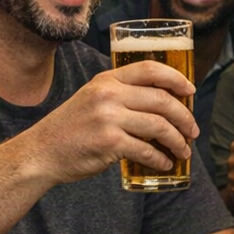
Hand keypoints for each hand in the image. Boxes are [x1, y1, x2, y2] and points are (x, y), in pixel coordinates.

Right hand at [24, 60, 196, 186]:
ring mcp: (108, 118)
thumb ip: (119, 96)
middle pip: (161, 99)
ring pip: (159, 126)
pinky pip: (146, 150)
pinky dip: (160, 159)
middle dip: (184, 117)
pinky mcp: (109, 143)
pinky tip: (164, 164)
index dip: (176, 78)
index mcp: (106, 80)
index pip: (150, 69)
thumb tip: (160, 105)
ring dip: (177, 141)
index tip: (190, 90)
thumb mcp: (91, 99)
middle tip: (192, 131)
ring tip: (183, 150)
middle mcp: (108, 94)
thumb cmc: (70, 129)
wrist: (41, 152)